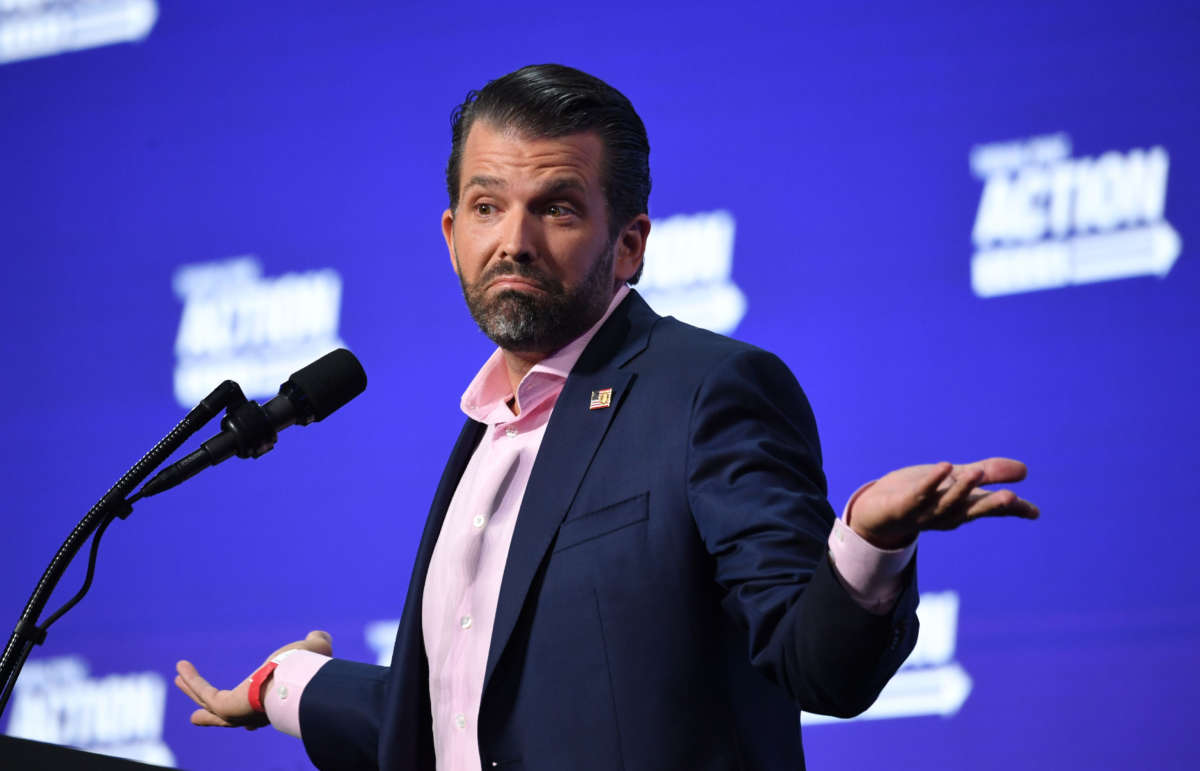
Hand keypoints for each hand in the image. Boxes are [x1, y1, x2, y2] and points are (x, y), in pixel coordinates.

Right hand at [174, 630, 332, 728]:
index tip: (249, 727)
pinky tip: (180, 666)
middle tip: (195, 716)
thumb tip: (317, 637)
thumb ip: (316, 644)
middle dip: (212, 716)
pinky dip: (192, 680)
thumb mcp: (314, 651)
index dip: (253, 721)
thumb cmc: (309, 670)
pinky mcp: (226, 707)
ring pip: (210, 705)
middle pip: (229, 718)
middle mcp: (257, 714)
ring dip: (193, 691)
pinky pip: (205, 694)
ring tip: (178, 681)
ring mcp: (240, 713)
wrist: (301, 682)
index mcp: (276, 706)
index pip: (261, 718)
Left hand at [848, 457, 1038, 549]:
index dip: (1012, 510)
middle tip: (1012, 498)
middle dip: (991, 505)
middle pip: (972, 511)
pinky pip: (919, 494)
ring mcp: (925, 512)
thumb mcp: (956, 480)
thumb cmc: (921, 495)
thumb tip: (1025, 471)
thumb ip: (988, 473)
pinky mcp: (903, 505)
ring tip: (977, 472)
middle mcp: (947, 514)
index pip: (990, 509)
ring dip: (962, 489)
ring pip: (947, 503)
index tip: (1034, 511)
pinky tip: (945, 466)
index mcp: (963, 509)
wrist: (876, 511)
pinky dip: (932, 482)